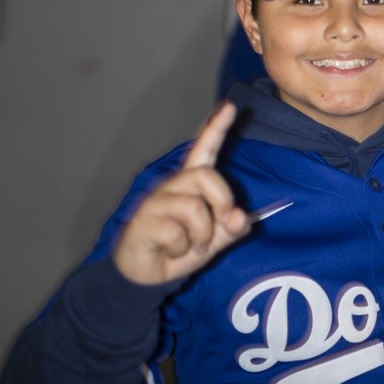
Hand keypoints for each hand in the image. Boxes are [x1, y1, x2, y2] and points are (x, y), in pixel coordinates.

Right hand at [112, 102, 249, 285]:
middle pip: (205, 175)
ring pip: (193, 206)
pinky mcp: (143, 221)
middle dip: (222, 201)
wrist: (146, 276)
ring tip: (192, 246)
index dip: (216, 130)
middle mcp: (172, 187)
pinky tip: (171, 251)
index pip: (204, 151)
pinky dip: (182, 248)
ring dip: (202, 234)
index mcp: (191, 186)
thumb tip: (240, 216)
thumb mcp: (213, 241)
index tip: (229, 107)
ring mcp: (156, 202)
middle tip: (219, 225)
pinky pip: (175, 231)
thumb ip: (231, 228)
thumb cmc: (180, 249)